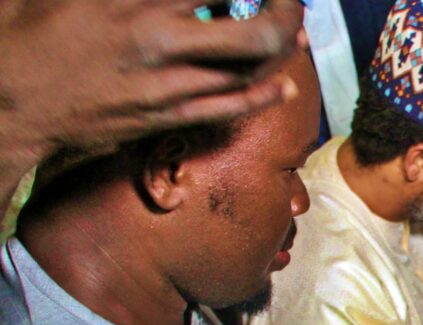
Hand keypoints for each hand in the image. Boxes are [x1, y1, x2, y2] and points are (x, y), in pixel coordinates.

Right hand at [0, 0, 302, 194]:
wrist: (10, 100)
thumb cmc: (31, 33)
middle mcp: (157, 39)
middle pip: (251, 32)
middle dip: (284, 13)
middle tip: (289, 3)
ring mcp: (165, 83)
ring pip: (246, 72)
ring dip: (281, 53)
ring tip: (294, 33)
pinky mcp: (163, 116)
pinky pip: (228, 109)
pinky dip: (263, 96)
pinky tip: (285, 84)